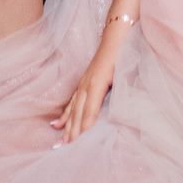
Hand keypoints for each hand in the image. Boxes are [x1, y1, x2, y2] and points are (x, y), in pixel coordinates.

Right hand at [51, 25, 126, 143]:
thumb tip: (121, 108)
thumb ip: (121, 90)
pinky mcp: (84, 81)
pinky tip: (57, 124)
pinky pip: (72, 100)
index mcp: (98, 82)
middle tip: (66, 149)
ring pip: (73, 108)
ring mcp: (84, 82)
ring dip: (67, 126)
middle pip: (78, 111)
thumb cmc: (125, 52)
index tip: (81, 142)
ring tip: (61, 142)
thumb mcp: (125, 71)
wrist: (118, 33)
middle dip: (73, 131)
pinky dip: (65, 114)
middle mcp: (87, 83)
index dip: (86, 125)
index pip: (91, 109)